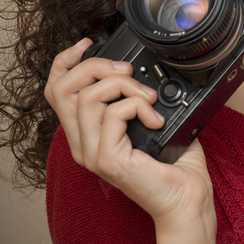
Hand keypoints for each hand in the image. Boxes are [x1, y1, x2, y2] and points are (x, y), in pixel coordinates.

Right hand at [44, 38, 215, 224]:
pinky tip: (155, 119)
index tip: (88, 43)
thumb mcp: (151, 121)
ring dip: (124, 87)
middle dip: (96, 66)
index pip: (56, 91)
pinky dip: (138, 106)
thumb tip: (137, 71)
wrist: (187, 199)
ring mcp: (92, 154)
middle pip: (63, 88)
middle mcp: (82, 145)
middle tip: (128, 73)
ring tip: (149, 99)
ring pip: (88, 97)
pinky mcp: (107, 160)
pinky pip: (112, 115)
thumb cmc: (175, 166)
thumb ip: (134, 99)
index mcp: (87, 134)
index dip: (65, 61)